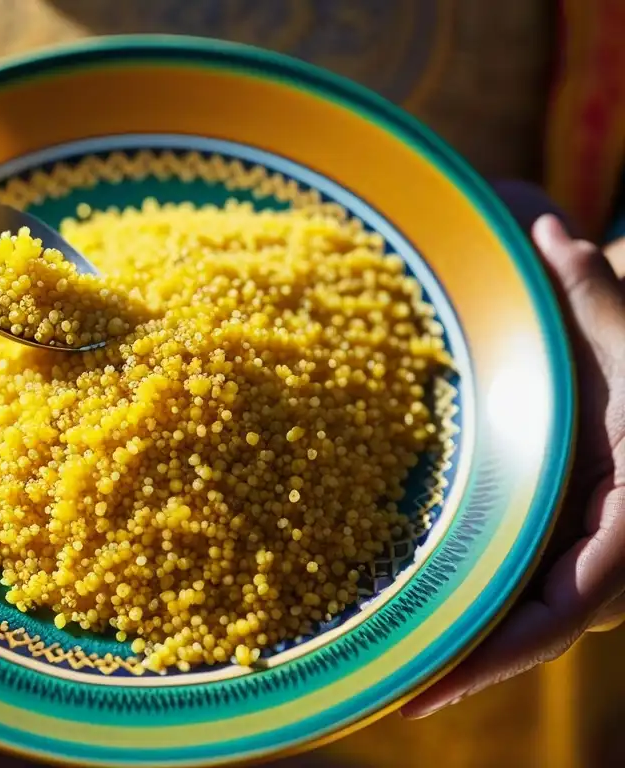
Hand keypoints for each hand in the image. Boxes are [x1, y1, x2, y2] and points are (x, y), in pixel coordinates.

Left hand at [403, 187, 624, 717]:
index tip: (424, 689)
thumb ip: (589, 294)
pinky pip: (511, 592)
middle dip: (460, 663)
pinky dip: (467, 614)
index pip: (557, 614)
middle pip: (526, 631)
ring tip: (383, 664)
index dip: (491, 658)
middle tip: (383, 685)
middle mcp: (605, 557)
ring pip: (516, 618)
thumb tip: (543, 229)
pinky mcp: (557, 546)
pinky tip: (412, 618)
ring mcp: (579, 558)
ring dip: (458, 644)